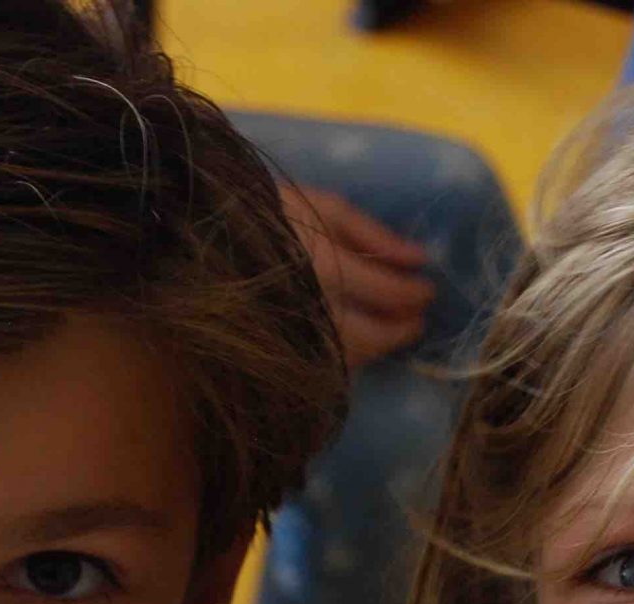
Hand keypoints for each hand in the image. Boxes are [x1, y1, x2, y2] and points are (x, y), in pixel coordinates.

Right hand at [277, 183, 434, 370]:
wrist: (206, 233)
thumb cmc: (269, 210)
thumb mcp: (322, 205)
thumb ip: (372, 233)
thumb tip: (418, 259)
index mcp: (322, 268)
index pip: (386, 293)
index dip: (413, 295)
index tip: (427, 291)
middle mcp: (308, 310)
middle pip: (369, 338)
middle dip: (397, 332)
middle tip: (415, 321)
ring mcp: (289, 337)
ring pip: (344, 361)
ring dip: (373, 349)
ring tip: (385, 331)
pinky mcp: (274, 353)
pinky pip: (318, 368)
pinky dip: (342, 359)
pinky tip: (350, 343)